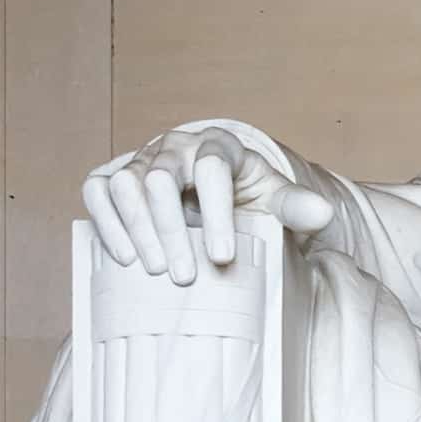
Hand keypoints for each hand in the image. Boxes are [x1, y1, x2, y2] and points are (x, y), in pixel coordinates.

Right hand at [82, 125, 333, 285]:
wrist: (220, 197)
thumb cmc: (249, 199)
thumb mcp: (277, 201)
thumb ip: (298, 206)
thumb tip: (323, 213)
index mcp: (219, 145)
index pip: (212, 168)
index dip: (216, 212)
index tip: (223, 257)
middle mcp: (176, 146)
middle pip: (160, 177)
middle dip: (170, 229)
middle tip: (184, 276)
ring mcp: (141, 159)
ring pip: (125, 184)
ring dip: (137, 229)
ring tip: (155, 270)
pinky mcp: (115, 176)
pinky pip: (97, 190)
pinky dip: (105, 221)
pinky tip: (123, 257)